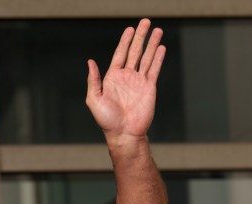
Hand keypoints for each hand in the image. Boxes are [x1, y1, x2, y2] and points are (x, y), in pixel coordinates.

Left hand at [86, 18, 165, 145]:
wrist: (124, 133)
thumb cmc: (106, 120)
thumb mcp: (94, 99)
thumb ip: (94, 80)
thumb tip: (90, 62)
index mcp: (112, 78)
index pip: (120, 54)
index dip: (125, 41)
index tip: (130, 29)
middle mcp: (126, 77)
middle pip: (134, 52)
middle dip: (140, 37)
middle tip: (145, 22)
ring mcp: (138, 82)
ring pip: (146, 58)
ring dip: (152, 44)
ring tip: (157, 30)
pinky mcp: (149, 88)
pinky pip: (154, 69)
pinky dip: (158, 58)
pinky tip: (161, 48)